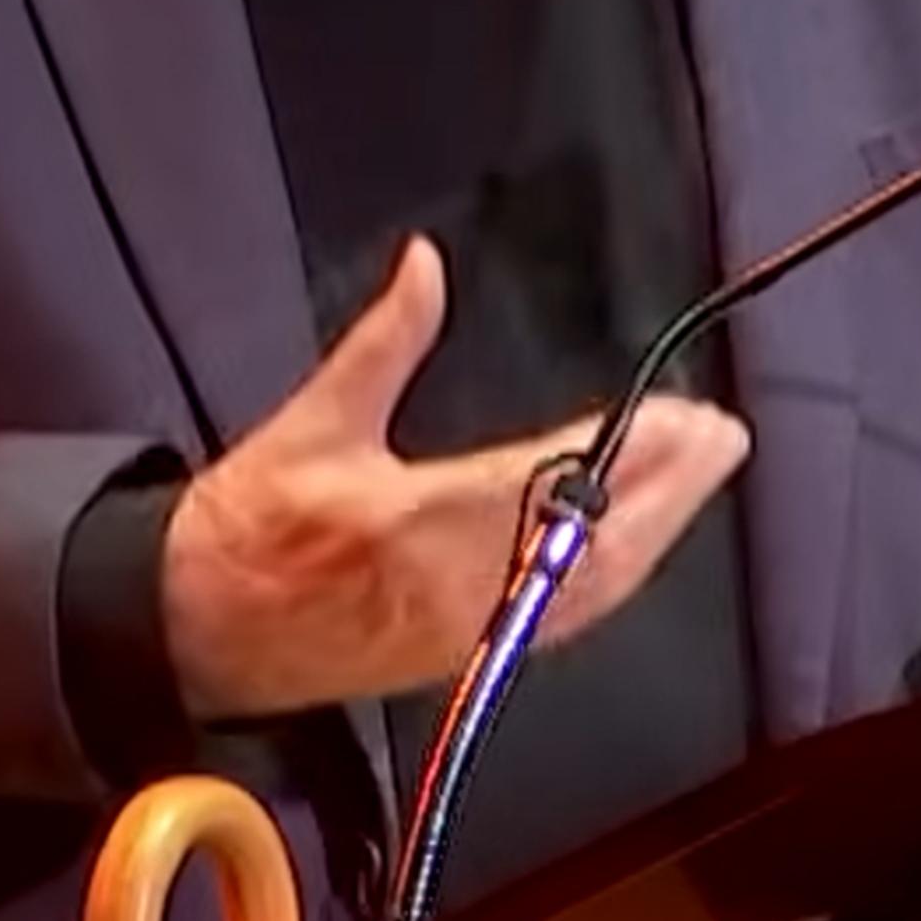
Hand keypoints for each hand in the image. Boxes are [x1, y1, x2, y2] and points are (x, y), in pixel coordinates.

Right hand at [157, 236, 751, 718]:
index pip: (547, 482)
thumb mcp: (310, 421)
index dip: (622, 451)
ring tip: (702, 476)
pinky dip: (616, 576)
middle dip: (668, 490)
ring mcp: (466, 631)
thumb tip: (425, 265)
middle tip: (721, 437)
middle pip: (593, 542)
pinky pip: (563, 618)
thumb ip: (383, 343)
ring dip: (657, 532)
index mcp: (413, 521)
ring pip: (590, 587)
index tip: (679, 415)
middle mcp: (456, 587)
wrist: (199, 632)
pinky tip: (644, 542)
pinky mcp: (465, 655)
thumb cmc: (249, 527)